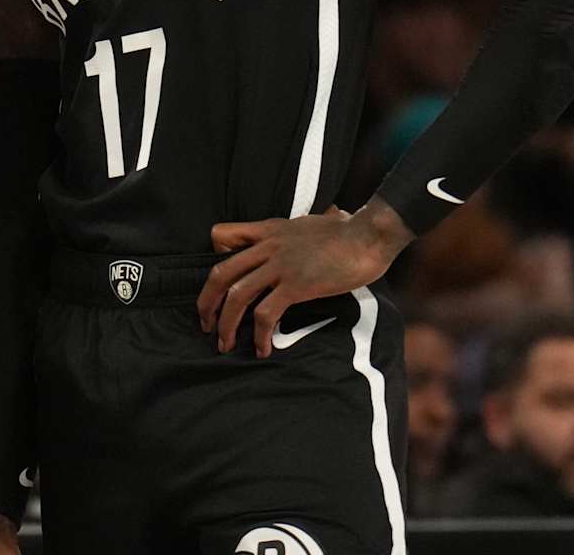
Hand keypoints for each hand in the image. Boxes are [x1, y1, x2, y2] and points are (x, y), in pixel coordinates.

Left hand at [197, 200, 412, 357]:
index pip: (221, 235)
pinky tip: (263, 348)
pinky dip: (260, 335)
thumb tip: (291, 241)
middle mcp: (267, 247)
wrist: (368, 235)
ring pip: (237, 296)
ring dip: (226, 325)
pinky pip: (266, 313)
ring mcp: (280, 266)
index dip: (213, 257)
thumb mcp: (306, 224)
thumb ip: (291, 234)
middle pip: (220, 273)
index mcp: (267, 230)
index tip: (218, 280)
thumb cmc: (345, 231)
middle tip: (205, 324)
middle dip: (206, 303)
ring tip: (224, 344)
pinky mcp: (296, 286)